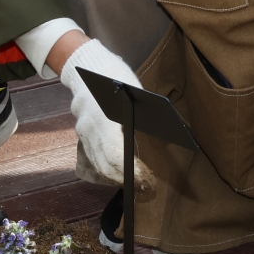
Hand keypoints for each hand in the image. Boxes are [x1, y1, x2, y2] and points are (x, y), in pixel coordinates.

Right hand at [60, 38, 152, 189]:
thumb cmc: (119, 80)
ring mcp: (83, 132)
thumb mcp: (138, 95)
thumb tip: (171, 134)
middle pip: (105, 165)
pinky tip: (118, 172)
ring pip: (97, 163)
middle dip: (124, 179)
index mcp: (106, 121)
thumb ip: (147, 117)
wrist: (90, 66)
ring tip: (133, 182)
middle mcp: (91, 130)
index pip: (116, 156)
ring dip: (114, 176)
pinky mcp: (82, 133)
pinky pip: (92, 156)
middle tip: (144, 186)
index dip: (131, 172)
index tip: (145, 181)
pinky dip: (105, 167)